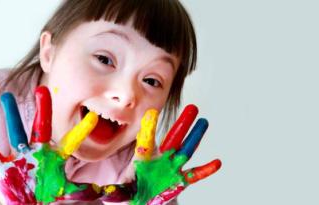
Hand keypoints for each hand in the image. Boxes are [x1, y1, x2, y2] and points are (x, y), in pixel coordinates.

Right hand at [0, 86, 102, 204]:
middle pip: (41, 127)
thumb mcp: (68, 193)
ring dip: (11, 115)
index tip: (94, 117)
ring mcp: (19, 157)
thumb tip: (108, 190)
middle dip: (43, 110)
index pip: (71, 142)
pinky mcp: (3, 166)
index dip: (82, 131)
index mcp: (55, 158)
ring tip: (7, 95)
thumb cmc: (46, 194)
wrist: (25, 201)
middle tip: (44, 88)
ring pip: (15, 132)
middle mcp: (38, 152)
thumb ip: (85, 191)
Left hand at [100, 105, 221, 204]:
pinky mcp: (180, 180)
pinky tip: (216, 162)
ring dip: (196, 137)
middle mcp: (160, 159)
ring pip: (186, 150)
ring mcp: (172, 168)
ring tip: (204, 123)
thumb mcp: (121, 192)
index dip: (149, 128)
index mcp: (143, 158)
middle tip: (192, 107)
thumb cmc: (130, 192)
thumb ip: (117, 191)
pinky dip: (205, 170)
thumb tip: (106, 192)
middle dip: (182, 124)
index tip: (152, 112)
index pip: (146, 141)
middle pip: (173, 138)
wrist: (141, 200)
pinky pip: (194, 174)